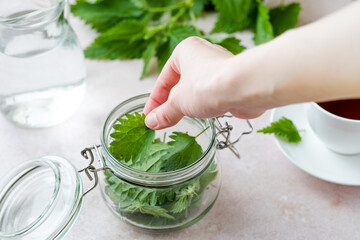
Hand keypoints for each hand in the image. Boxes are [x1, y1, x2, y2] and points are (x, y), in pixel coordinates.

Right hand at [143, 36, 269, 129]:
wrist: (244, 88)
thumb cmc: (208, 85)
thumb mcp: (178, 102)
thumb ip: (164, 113)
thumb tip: (152, 122)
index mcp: (185, 51)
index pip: (164, 79)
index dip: (154, 101)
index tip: (149, 116)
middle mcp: (203, 56)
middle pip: (180, 84)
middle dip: (171, 103)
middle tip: (162, 120)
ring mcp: (219, 69)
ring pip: (197, 90)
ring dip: (188, 105)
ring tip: (180, 121)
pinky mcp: (232, 83)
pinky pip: (213, 96)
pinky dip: (205, 107)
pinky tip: (202, 118)